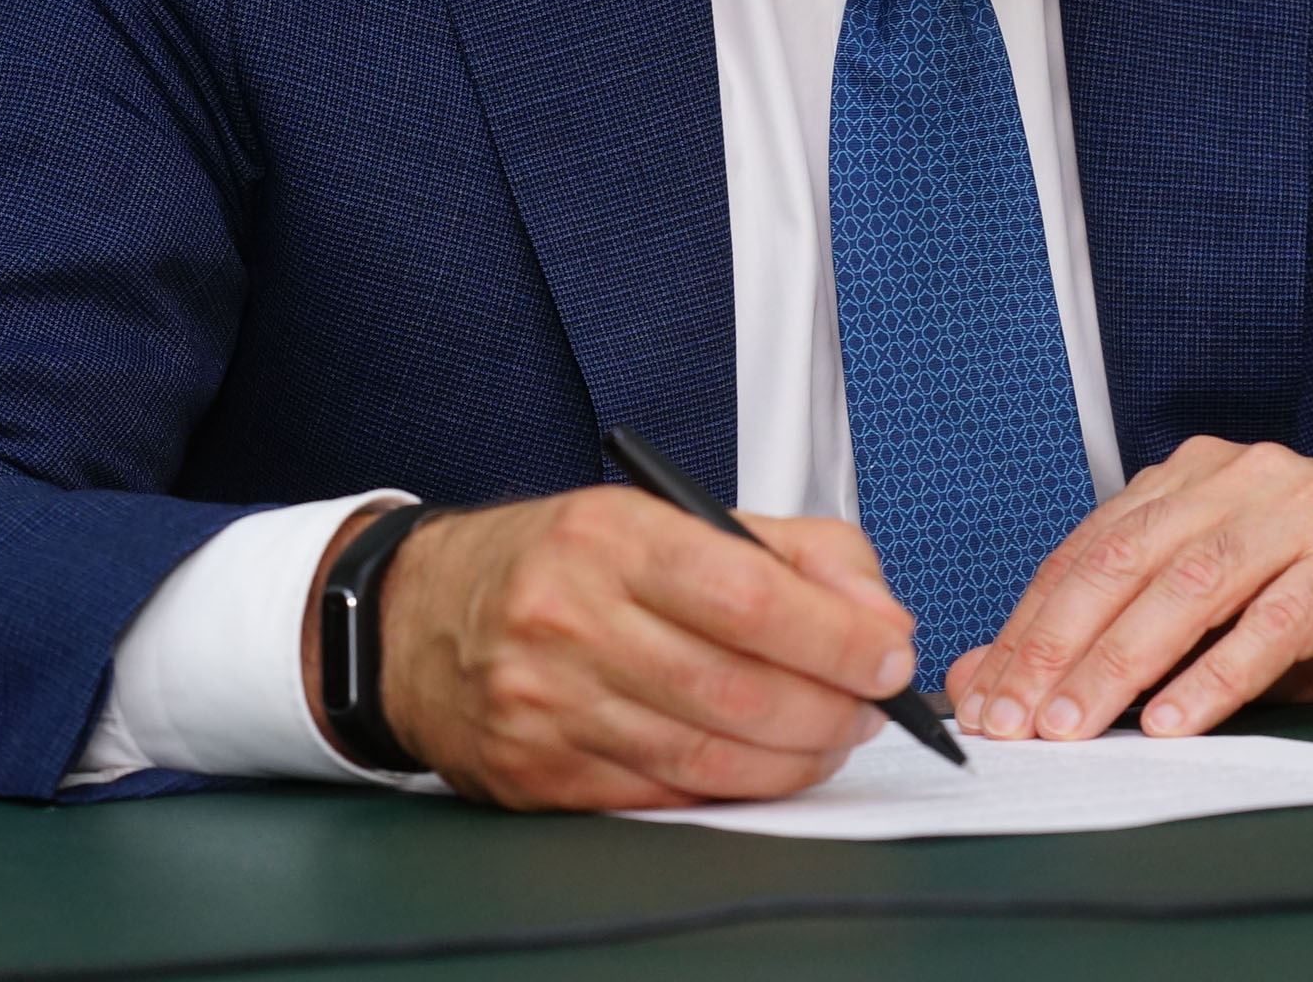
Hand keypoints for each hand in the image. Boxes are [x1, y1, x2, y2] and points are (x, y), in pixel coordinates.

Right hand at [341, 489, 916, 809]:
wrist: (423, 617)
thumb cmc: (564, 562)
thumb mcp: (671, 517)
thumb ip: (796, 554)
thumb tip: (879, 619)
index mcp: (609, 538)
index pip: (746, 593)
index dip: (834, 635)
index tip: (888, 655)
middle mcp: (569, 620)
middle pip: (735, 687)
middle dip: (829, 707)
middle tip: (871, 704)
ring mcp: (547, 706)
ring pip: (705, 755)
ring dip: (793, 757)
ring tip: (830, 735)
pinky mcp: (537, 776)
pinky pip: (663, 796)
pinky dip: (733, 788)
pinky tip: (761, 764)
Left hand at [942, 438, 1312, 742]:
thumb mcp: (1217, 617)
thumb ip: (1115, 638)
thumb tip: (995, 677)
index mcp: (1196, 477)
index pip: (1090, 549)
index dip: (1032, 624)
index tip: (987, 694)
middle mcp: (1243, 477)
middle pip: (1126, 561)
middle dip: (1059, 645)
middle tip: (1018, 717)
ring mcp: (1304, 511)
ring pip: (1191, 587)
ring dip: (1123, 662)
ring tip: (1078, 723)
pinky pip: (1274, 621)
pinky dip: (1217, 674)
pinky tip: (1176, 718)